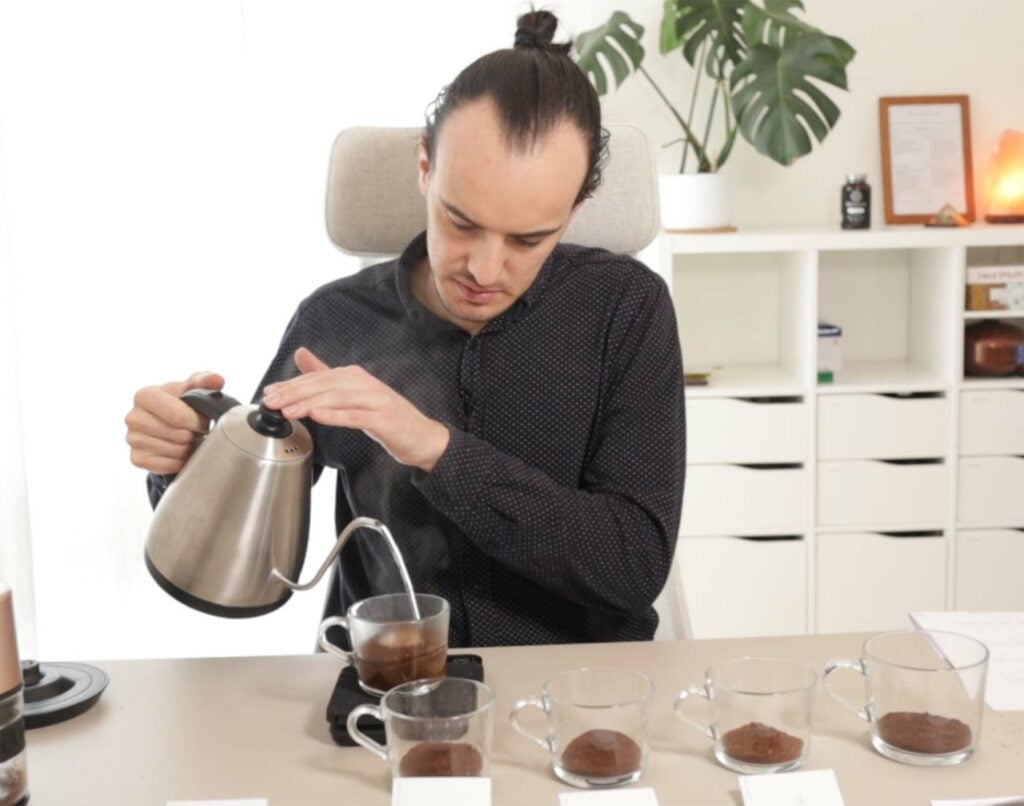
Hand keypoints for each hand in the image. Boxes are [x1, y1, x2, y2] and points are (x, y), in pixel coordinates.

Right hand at [125, 371, 224, 473]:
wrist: (168, 424)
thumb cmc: (181, 403)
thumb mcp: (193, 388)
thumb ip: (206, 380)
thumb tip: (217, 379)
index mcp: (145, 396)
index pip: (178, 416)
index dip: (197, 421)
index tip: (202, 421)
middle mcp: (134, 417)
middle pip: (179, 435)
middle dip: (194, 434)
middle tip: (195, 430)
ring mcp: (132, 439)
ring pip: (176, 452)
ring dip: (188, 447)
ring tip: (188, 439)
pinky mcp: (137, 459)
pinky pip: (169, 465)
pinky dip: (180, 461)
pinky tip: (180, 451)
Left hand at [262, 347, 449, 472]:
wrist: (423, 437)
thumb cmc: (386, 418)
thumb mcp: (353, 395)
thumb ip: (326, 375)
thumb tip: (301, 354)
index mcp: (355, 377)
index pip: (318, 378)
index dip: (292, 384)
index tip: (269, 393)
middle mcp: (365, 384)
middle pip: (325, 385)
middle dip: (295, 392)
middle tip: (271, 401)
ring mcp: (377, 401)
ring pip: (338, 398)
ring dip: (310, 403)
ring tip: (288, 410)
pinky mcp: (385, 420)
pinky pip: (357, 416)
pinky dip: (336, 415)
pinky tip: (318, 416)